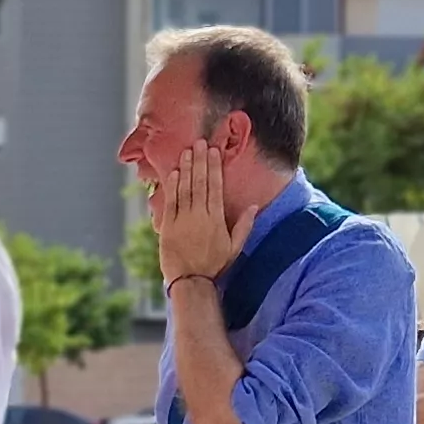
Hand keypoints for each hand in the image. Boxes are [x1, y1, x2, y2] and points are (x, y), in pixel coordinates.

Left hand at [151, 144, 239, 282]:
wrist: (190, 281)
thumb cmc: (213, 264)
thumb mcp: (234, 247)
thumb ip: (244, 225)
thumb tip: (254, 206)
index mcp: (216, 219)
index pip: (215, 187)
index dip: (214, 167)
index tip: (214, 152)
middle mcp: (200, 216)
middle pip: (200, 183)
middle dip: (200, 161)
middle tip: (199, 142)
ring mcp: (183, 220)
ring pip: (185, 189)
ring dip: (187, 168)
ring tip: (187, 151)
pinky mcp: (168, 226)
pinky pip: (171, 202)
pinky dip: (172, 186)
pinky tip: (175, 172)